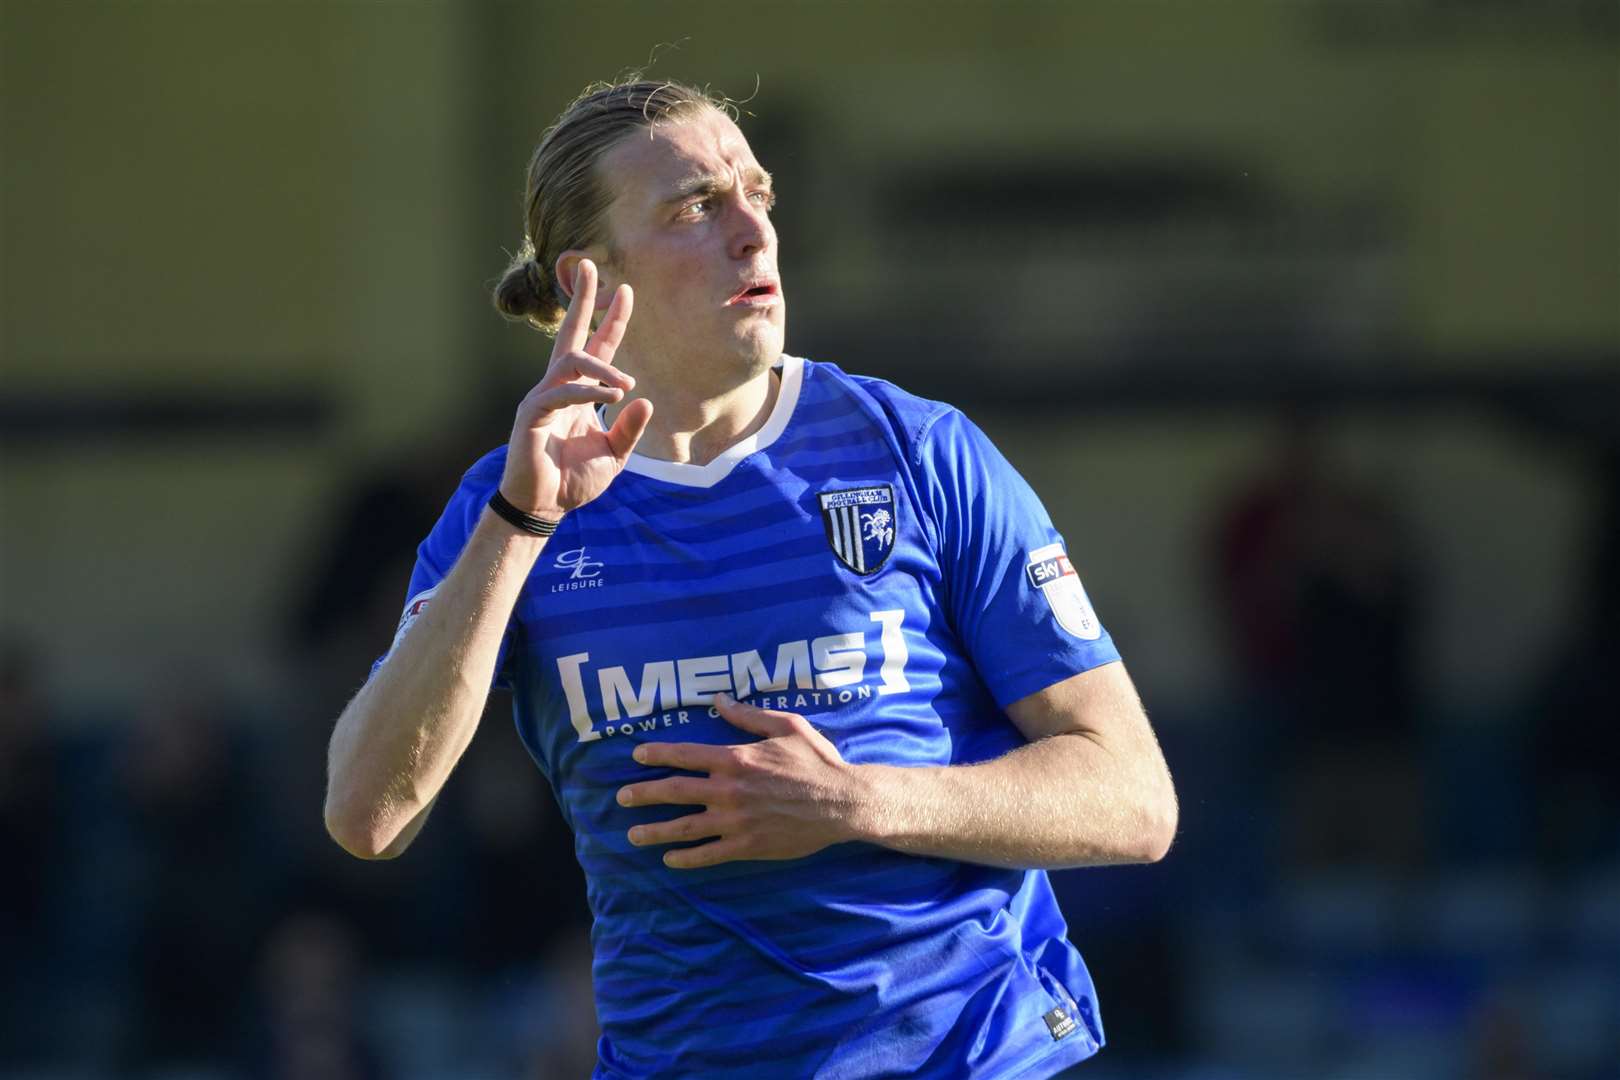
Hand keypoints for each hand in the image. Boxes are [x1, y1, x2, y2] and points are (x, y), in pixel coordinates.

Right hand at [499, 259, 652, 517]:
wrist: (545, 506)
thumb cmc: (574, 480)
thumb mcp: (613, 454)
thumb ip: (629, 429)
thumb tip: (644, 400)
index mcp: (579, 394)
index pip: (597, 348)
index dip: (611, 322)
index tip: (625, 291)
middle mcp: (559, 387)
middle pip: (570, 333)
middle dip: (581, 300)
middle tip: (590, 265)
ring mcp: (543, 398)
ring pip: (570, 361)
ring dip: (601, 366)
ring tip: (625, 382)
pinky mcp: (531, 414)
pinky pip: (561, 391)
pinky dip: (587, 390)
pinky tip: (610, 396)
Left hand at [616, 694, 868, 868]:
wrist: (842, 802)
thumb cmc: (816, 761)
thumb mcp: (786, 726)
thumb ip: (748, 716)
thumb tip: (719, 700)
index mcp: (735, 759)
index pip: (684, 755)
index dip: (657, 754)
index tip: (637, 755)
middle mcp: (728, 790)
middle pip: (674, 792)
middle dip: (643, 794)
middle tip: (621, 797)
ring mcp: (735, 821)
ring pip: (684, 827)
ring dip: (654, 831)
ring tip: (632, 835)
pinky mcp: (746, 845)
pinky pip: (708, 854)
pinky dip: (685, 858)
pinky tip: (669, 860)